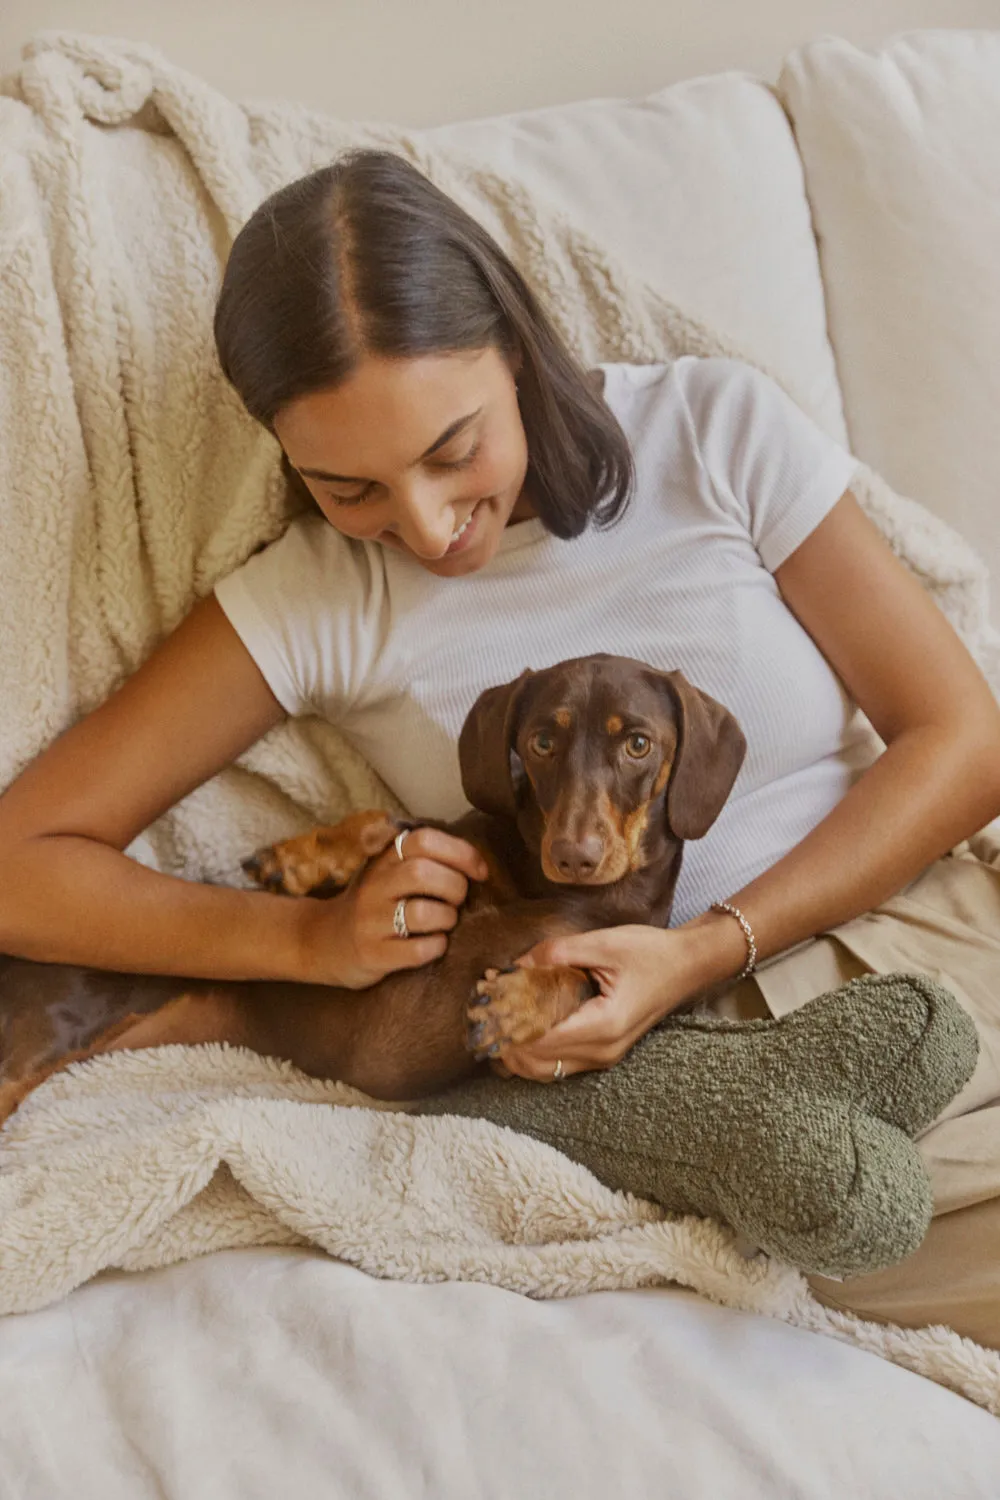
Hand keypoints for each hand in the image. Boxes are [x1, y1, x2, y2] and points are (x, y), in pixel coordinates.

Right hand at [300, 827, 488, 987]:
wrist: (323, 942)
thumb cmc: (374, 906)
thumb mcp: (389, 873)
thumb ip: (423, 860)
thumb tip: (478, 862)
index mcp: (384, 860)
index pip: (423, 840)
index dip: (460, 852)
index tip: (479, 871)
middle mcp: (374, 886)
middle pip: (423, 873)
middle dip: (455, 887)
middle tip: (457, 901)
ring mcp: (370, 921)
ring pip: (423, 913)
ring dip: (447, 919)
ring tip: (444, 924)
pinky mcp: (372, 954)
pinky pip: (417, 950)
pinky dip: (436, 947)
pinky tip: (433, 945)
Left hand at [496, 925, 699, 1081]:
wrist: (687, 966)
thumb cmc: (651, 953)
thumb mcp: (604, 943)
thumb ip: (558, 953)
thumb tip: (517, 963)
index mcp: (603, 1025)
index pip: (540, 1040)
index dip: (507, 1028)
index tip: (484, 1007)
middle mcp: (603, 1051)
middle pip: (538, 1063)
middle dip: (505, 1043)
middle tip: (481, 1017)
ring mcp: (605, 1057)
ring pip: (547, 1071)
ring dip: (517, 1052)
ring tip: (494, 1025)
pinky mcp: (605, 1053)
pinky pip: (560, 1064)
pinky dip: (535, 1052)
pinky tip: (519, 1029)